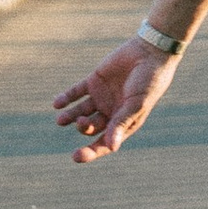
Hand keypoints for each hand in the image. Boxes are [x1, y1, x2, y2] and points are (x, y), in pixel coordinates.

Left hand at [56, 39, 173, 163]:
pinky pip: (76, 93)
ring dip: (70, 117)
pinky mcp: (94, 81)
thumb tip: (112, 147)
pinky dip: (66, 98)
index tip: (76, 157)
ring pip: (81, 111)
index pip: (105, 142)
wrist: (150, 52)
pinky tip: (57, 104)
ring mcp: (101, 97)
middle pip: (91, 127)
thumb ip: (121, 123)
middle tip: (81, 122)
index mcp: (124, 122)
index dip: (91, 152)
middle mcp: (111, 112)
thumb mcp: (136, 104)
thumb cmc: (149, 81)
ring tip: (61, 120)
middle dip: (83, 128)